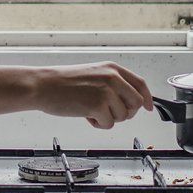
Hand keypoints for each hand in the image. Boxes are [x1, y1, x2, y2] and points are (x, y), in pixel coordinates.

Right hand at [31, 63, 151, 128]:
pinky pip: (109, 124)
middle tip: (109, 112)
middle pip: (136, 103)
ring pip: (123, 116)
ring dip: (108, 118)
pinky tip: (86, 115)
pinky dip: (98, 124)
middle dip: (125, 113)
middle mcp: (113, 78)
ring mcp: (107, 92)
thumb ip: (114, 83)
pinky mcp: (98, 106)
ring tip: (91, 110)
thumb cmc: (64, 82)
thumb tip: (130, 100)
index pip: (140, 84)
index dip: (147, 98)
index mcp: (113, 69)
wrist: (44, 85)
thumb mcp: (94, 74)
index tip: (148, 107)